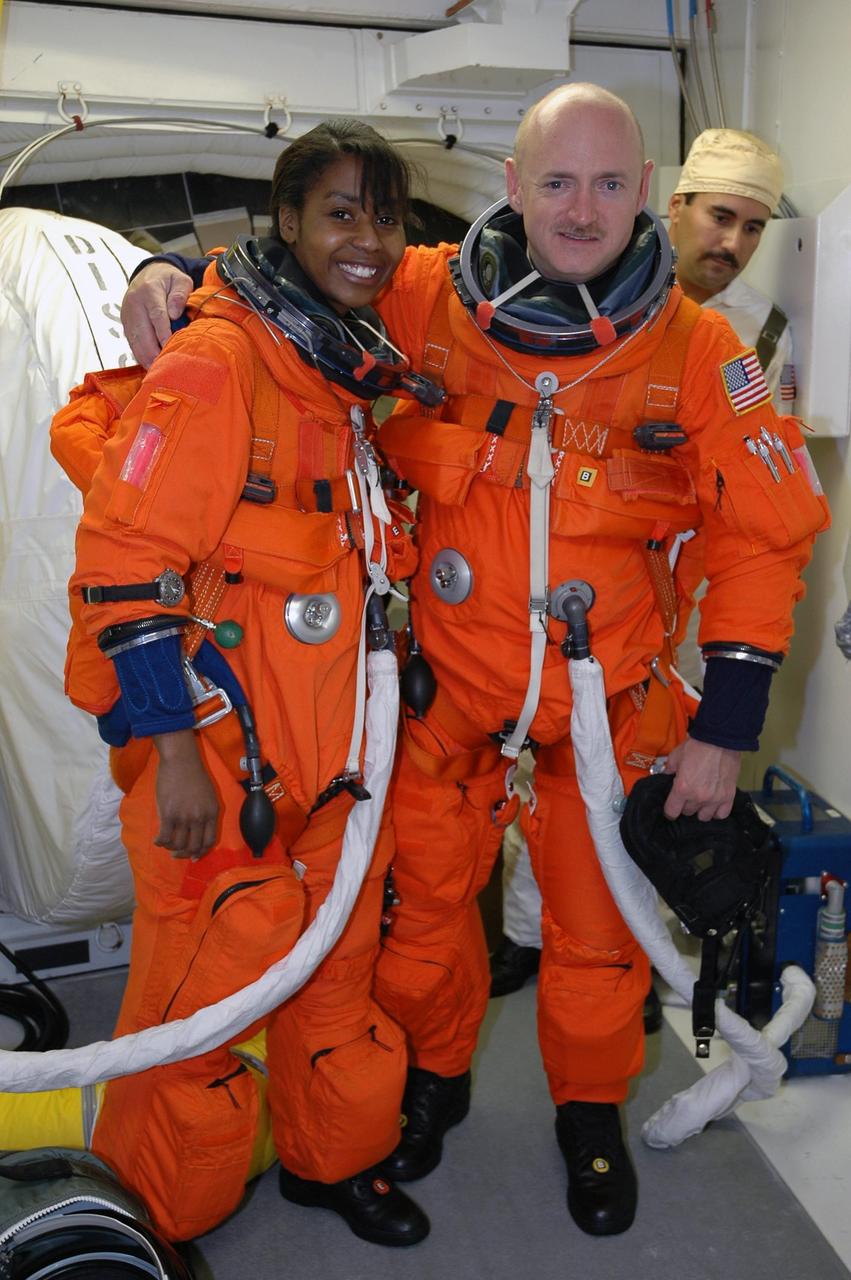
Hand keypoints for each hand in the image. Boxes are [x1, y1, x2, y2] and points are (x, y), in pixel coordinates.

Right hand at [121, 263, 193, 366]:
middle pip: (143, 333)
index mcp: (149, 291)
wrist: (147, 274)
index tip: (172, 348)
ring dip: (147, 358)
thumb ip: (180, 294)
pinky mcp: (125, 324)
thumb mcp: (180, 279)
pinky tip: (152, 367)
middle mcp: (134, 304)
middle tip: (168, 368)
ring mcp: (127, 315)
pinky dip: (141, 357)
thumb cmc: (168, 280)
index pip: (157, 316)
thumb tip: (175, 313)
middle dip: (155, 352)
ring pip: (135, 341)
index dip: (164, 334)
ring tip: (160, 372)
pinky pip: (132, 344)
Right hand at [153, 729, 218, 857]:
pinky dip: (160, 842)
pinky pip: (165, 837)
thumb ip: (205, 812)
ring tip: (166, 844)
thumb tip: (197, 830)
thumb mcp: (208, 795)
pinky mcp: (169, 814)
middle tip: (176, 854)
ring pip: (179, 844)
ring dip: (171, 848)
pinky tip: (157, 840)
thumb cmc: (194, 774)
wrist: (181, 760)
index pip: (209, 841)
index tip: (194, 856)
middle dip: (185, 854)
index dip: (201, 852)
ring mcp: (185, 817)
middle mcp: (200, 818)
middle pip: (194, 846)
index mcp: (212, 813)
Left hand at [662, 737, 741, 821]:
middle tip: (687, 795)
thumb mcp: (675, 756)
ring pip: (704, 816)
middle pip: (688, 812)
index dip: (669, 810)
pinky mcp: (729, 796)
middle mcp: (698, 797)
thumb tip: (666, 774)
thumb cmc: (696, 746)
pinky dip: (717, 811)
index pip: (672, 812)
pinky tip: (714, 804)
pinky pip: (721, 814)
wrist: (720, 739)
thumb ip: (669, 769)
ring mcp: (715, 799)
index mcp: (682, 789)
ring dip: (701, 809)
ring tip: (701, 800)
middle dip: (685, 805)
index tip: (671, 807)